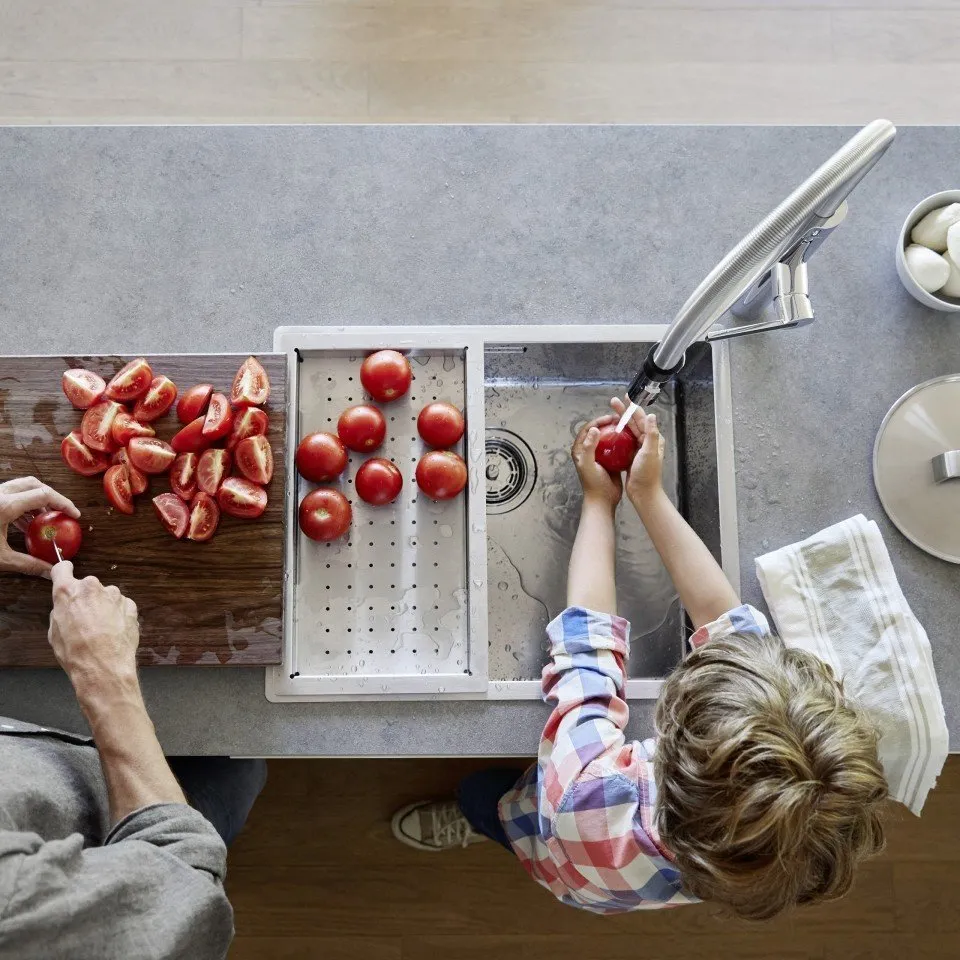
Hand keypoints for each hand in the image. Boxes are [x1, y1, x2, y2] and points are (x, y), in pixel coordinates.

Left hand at [0, 477, 80, 576]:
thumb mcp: (0, 559)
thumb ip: (28, 564)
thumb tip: (50, 573)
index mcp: (5, 505)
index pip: (44, 495)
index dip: (64, 503)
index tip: (74, 516)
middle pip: (34, 484)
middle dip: (51, 498)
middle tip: (60, 514)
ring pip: (20, 488)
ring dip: (35, 501)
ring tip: (43, 521)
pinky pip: (8, 495)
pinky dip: (21, 504)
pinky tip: (22, 524)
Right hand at [49, 562, 139, 701]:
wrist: (104, 666)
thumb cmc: (76, 653)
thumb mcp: (54, 632)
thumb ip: (60, 611)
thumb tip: (65, 607)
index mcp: (68, 591)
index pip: (63, 569)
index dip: (64, 572)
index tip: (65, 573)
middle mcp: (92, 587)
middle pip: (87, 586)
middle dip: (86, 599)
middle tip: (84, 619)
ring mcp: (114, 595)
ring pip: (106, 596)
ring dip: (103, 607)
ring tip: (101, 631)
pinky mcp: (130, 604)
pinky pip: (121, 606)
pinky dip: (118, 615)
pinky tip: (113, 632)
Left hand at [571, 415, 621, 507]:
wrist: (603, 499)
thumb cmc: (593, 483)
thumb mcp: (588, 464)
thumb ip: (589, 447)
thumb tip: (594, 429)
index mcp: (580, 450)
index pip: (587, 429)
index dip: (598, 421)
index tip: (610, 417)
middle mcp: (588, 451)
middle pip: (598, 432)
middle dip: (608, 424)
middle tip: (619, 420)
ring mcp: (600, 456)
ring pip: (607, 439)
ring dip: (615, 432)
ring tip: (625, 426)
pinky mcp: (609, 461)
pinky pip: (615, 448)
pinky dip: (621, 442)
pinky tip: (629, 438)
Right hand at [610, 397, 664, 500]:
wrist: (643, 493)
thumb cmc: (647, 474)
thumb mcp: (650, 452)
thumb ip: (652, 434)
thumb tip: (651, 416)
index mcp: (654, 439)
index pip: (642, 419)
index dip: (632, 407)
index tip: (625, 398)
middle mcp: (647, 442)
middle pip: (634, 423)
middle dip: (624, 411)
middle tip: (613, 402)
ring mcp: (638, 449)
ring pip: (628, 431)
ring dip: (619, 422)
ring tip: (609, 414)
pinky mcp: (631, 456)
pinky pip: (623, 442)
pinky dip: (617, 435)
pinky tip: (609, 432)